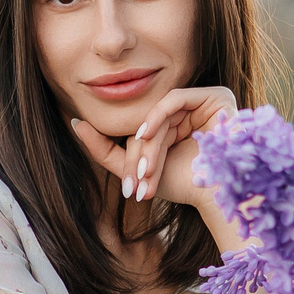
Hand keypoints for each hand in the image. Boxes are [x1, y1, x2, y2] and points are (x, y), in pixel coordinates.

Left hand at [67, 85, 238, 215]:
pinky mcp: (217, 95)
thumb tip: (75, 123)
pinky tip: (148, 136)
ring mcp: (206, 100)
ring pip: (159, 112)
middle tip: (139, 181)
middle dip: (142, 153)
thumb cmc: (183, 185)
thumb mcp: (135, 168)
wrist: (217, 197)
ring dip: (150, 144)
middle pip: (152, 119)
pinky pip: (175, 98)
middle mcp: (194, 108)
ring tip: (148, 172)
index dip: (136, 153)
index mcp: (179, 121)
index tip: (132, 186)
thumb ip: (103, 148)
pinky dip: (157, 116)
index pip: (147, 127)